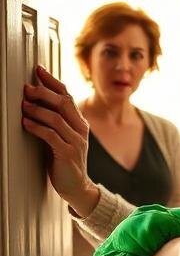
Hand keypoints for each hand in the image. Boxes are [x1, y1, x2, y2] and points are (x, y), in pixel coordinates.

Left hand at [22, 65, 98, 215]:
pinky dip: (37, 128)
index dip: (53, 81)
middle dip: (44, 92)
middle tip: (27, 88)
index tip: (39, 70)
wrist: (77, 186)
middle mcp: (80, 130)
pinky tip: (26, 124)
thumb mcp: (63, 137)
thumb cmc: (65, 160)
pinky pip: (52, 136)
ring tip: (23, 106)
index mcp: (80, 123)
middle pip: (64, 103)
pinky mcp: (68, 154)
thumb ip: (56, 120)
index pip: (67, 96)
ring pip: (57, 118)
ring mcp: (76, 142)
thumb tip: (35, 100)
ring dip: (37, 110)